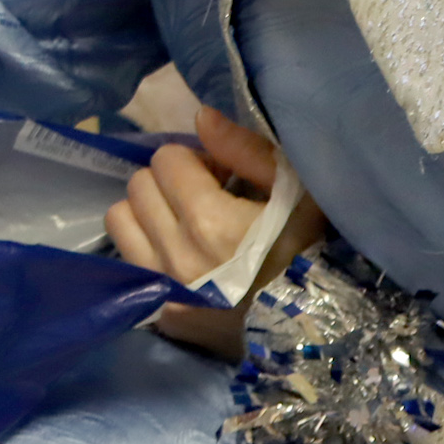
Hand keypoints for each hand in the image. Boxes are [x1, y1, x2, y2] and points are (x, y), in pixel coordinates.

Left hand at [104, 106, 327, 359]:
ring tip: (183, 224)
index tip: (221, 177)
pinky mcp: (161, 315)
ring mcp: (165, 290)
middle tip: (203, 198)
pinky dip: (146, 250)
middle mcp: (177, 257)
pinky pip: (128, 262)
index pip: (166, 159)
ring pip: (120, 221)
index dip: (195, 160)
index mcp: (210, 222)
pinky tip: (180, 256)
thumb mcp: (299, 191)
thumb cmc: (313, 249)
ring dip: (147, 212)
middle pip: (139, 185)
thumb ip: (247, 150)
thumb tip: (200, 118)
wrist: (322, 326)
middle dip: (168, 181)